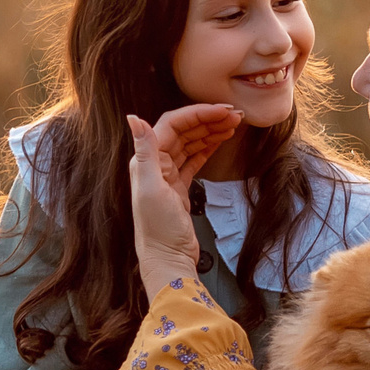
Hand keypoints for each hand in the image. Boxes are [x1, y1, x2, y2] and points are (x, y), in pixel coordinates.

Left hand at [126, 104, 237, 283]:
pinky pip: (194, 159)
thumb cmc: (158, 228)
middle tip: (236, 116)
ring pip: (191, 143)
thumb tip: (133, 117)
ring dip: (211, 131)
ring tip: (234, 125)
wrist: (167, 258)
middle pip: (184, 131)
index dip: (198, 114)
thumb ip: (145, 151)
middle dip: (209, 120)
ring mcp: (168, 174)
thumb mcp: (151, 187)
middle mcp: (155, 163)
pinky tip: (222, 140)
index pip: (173, 124)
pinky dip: (208, 148)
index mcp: (146, 159)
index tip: (222, 110)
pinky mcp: (179, 186)